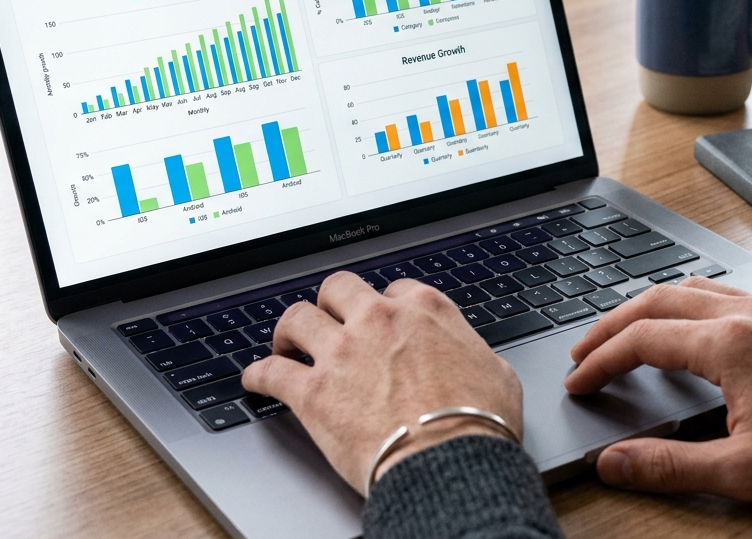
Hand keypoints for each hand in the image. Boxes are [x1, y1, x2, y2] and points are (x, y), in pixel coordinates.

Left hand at [242, 272, 522, 492]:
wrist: (450, 462)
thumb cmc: (479, 423)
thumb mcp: (496, 372)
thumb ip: (472, 352)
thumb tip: (474, 359)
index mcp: (425, 310)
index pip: (396, 288)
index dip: (385, 305)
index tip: (381, 320)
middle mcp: (379, 320)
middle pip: (339, 288)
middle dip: (331, 303)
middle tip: (328, 319)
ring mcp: (342, 353)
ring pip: (297, 317)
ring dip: (289, 330)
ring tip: (286, 343)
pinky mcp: (313, 392)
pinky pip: (271, 372)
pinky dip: (258, 375)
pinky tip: (255, 380)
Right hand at [565, 277, 751, 508]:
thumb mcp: (744, 470)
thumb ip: (669, 465)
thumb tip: (614, 462)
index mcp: (730, 345)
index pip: (642, 339)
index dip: (601, 362)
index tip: (579, 383)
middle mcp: (748, 315)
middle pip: (658, 300)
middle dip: (612, 325)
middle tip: (584, 353)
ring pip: (691, 289)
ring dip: (648, 308)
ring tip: (623, 333)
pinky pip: (723, 293)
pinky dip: (686, 302)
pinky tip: (688, 322)